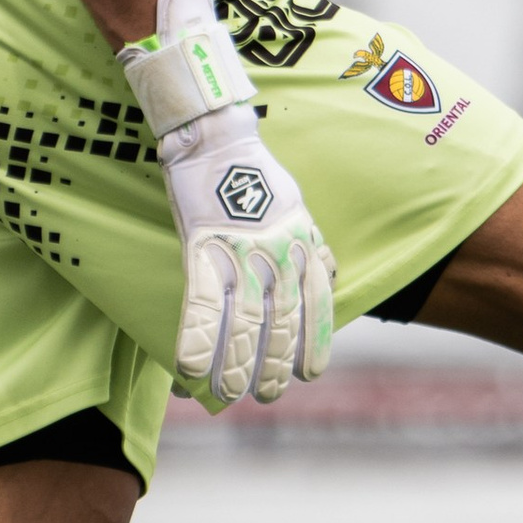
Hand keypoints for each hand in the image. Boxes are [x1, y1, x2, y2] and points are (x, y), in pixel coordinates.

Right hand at [118, 0, 335, 407]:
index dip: (313, 339)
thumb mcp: (298, 203)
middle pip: (279, 319)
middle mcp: (274, 248)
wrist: (213, 128)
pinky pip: (199, 302)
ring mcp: (236, 247)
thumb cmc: (252, 167)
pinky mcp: (200, 243)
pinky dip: (196, 340)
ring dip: (237, 362)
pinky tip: (191, 370)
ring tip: (234, 393)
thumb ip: (311, 242)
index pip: (313, 301)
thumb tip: (332, 272)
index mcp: (299, 238)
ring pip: (242, 319)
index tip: (312, 373)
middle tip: (269, 394)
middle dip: (274, 361)